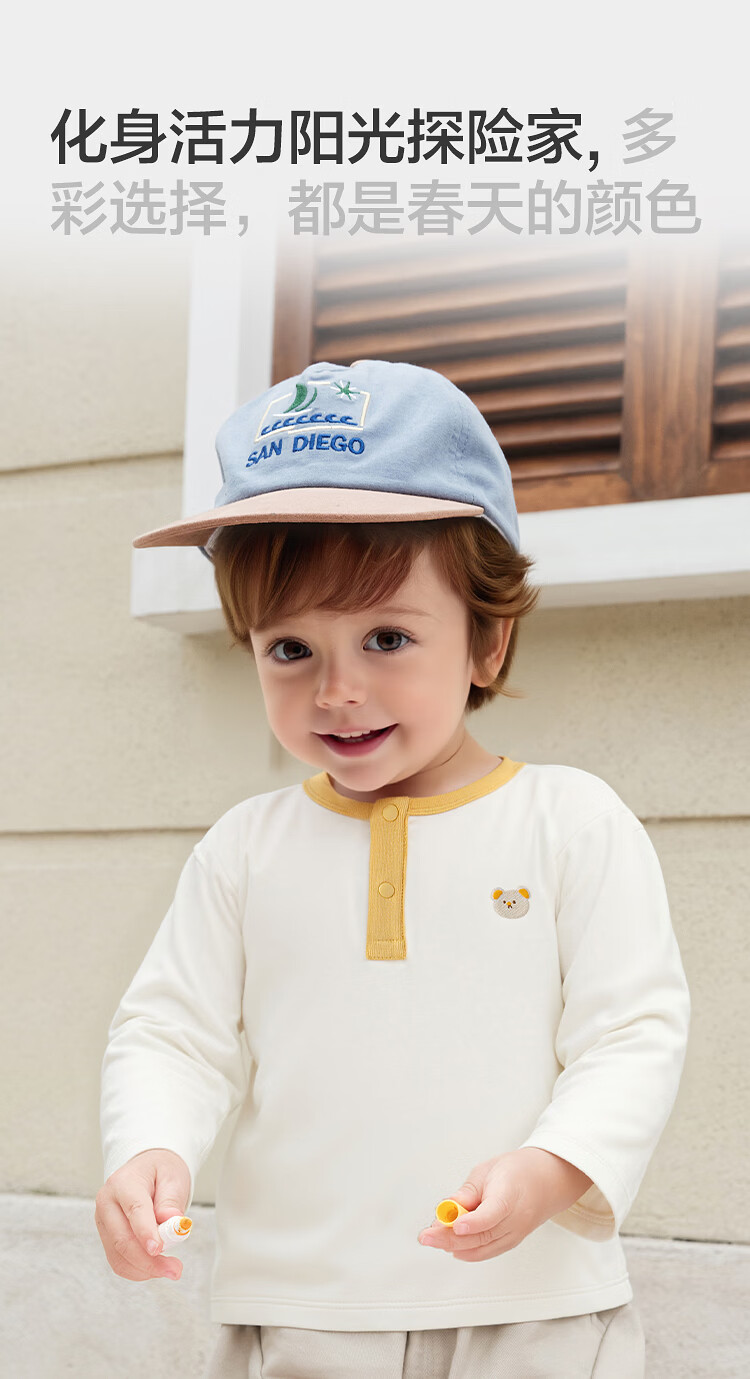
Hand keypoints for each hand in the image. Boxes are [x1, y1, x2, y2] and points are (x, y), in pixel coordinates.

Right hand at [94, 1148, 190, 1281]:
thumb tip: (173, 1222)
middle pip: (122, 1239)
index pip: (135, 1210)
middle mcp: (107, 1202)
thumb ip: (171, 1200)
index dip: (146, 1232)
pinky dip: (137, 1270)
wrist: (146, 1170)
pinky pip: (118, 1261)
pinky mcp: (106, 1237)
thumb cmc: (160, 1172)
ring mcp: (103, 1222)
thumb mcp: (173, 1177)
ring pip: (118, 1256)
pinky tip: (155, 1267)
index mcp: (123, 1182)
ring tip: (171, 1268)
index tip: (159, 1250)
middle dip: (149, 1260)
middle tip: (175, 1270)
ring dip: (145, 1269)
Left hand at [418, 1148, 592, 1262]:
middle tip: (426, 1236)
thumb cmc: (518, 1171)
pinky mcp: (512, 1242)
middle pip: (481, 1236)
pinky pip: (487, 1251)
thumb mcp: (488, 1170)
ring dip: (455, 1246)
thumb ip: (468, 1191)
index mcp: (510, 1195)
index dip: (472, 1223)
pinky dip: (468, 1251)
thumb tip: (449, 1207)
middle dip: (450, 1238)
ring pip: (482, 1249)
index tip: (453, 1225)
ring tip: (432, 1239)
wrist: (547, 1181)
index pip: (491, 1214)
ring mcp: (515, 1235)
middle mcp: (516, 1220)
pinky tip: (451, 1246)